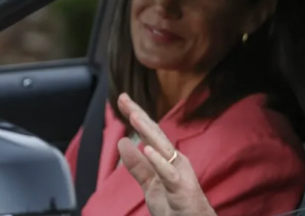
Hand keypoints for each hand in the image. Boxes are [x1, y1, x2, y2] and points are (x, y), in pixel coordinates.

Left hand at [116, 93, 216, 215]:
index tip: (122, 99)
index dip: (136, 115)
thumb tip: (124, 142)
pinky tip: (148, 150)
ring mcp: (180, 173)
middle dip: (139, 116)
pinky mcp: (182, 189)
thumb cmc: (175, 205)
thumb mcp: (150, 184)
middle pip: (155, 134)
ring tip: (133, 116)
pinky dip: (159, 161)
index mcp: (166, 158)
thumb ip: (137, 165)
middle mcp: (175, 160)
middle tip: (124, 99)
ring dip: (148, 132)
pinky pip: (169, 174)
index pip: (149, 133)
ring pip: (162, 148)